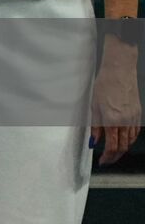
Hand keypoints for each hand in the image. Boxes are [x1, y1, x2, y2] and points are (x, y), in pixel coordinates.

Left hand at [92, 36, 141, 165]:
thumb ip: (96, 127)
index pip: (112, 146)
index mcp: (112, 121)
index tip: (102, 161)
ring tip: (113, 153)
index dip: (107, 157)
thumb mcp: (94, 106)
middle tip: (107, 160)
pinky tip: (124, 141)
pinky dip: (130, 140)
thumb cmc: (104, 86)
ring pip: (130, 141)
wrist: (120, 71)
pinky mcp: (139, 115)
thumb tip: (94, 142)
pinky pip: (135, 133)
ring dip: (123, 149)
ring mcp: (135, 119)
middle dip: (115, 156)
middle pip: (123, 147)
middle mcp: (126, 122)